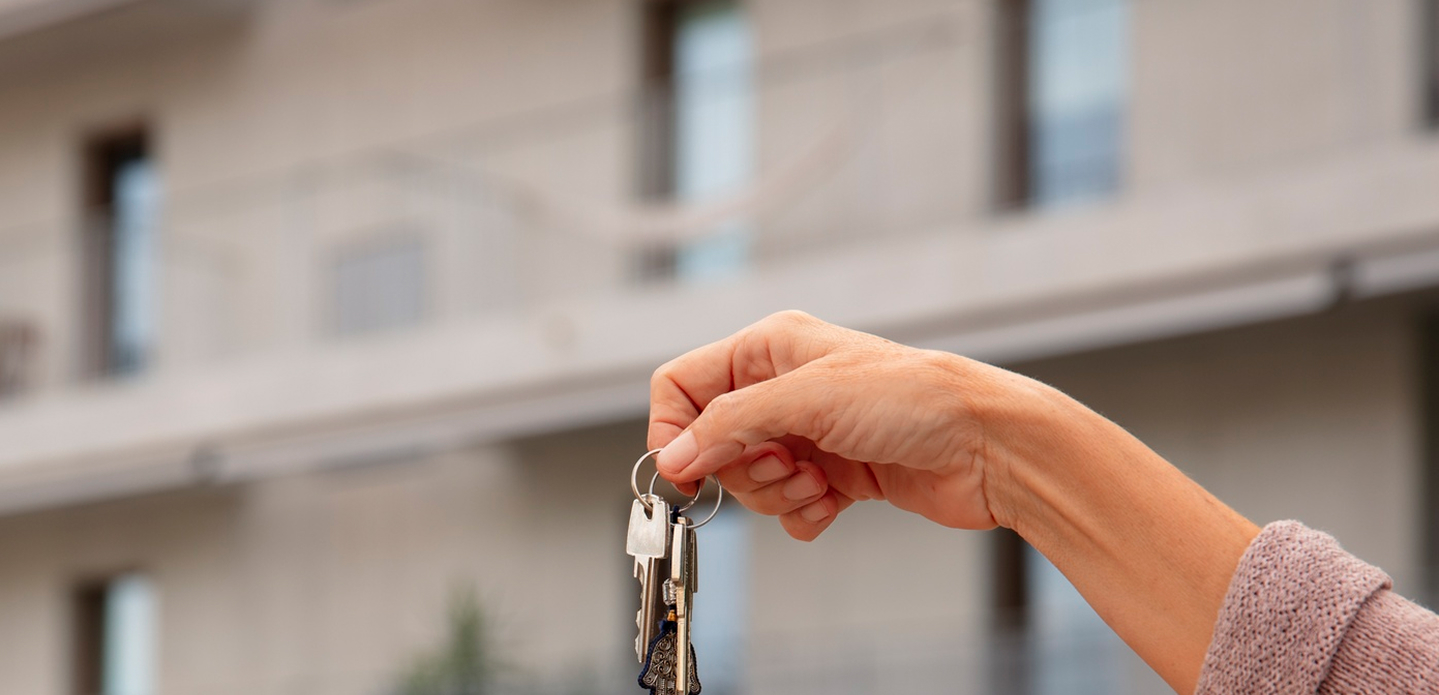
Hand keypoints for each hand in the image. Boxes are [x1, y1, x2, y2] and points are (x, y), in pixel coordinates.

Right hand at [648, 310, 1024, 540]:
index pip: (683, 385)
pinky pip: (785, 510)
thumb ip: (733, 423)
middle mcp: (784, 389)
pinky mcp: (833, 477)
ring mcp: (808, 435)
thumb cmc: (917, 400)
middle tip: (785, 466)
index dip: (676, 429)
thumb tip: (677, 454)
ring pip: (748, 481)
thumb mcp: (810, 398)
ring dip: (778, 494)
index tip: (687, 468)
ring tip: (820, 483)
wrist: (988, 449)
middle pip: (713, 443)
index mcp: (770, 349)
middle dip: (744, 469)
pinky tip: (837, 502)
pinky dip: (803, 515)